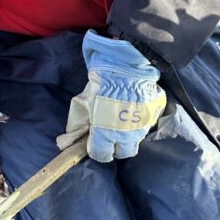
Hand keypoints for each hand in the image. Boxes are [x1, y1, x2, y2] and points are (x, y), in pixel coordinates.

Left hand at [57, 31, 166, 161]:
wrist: (124, 65)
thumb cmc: (100, 84)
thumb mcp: (82, 104)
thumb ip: (75, 125)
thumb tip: (64, 142)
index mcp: (106, 135)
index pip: (102, 155)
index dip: (97, 150)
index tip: (95, 143)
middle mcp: (127, 135)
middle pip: (124, 153)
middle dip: (116, 147)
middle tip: (111, 135)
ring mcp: (143, 125)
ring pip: (137, 139)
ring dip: (129, 134)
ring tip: (122, 120)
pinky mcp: (155, 114)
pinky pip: (148, 123)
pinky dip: (141, 121)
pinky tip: (134, 110)